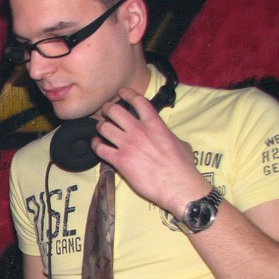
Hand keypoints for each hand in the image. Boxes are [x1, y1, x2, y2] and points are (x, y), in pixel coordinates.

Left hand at [92, 88, 209, 214]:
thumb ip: (167, 134)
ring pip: (104, 127)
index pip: (138, 101)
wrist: (177, 185)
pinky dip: (95, 145)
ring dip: (100, 127)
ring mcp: (128, 145)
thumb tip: (166, 135)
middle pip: (115, 110)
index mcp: (155, 124)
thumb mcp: (180, 142)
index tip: (122, 93)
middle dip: (108, 109)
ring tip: (100, 129)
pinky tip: (96, 145)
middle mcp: (139, 131)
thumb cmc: (182, 166)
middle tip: (106, 112)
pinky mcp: (120, 161)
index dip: (127, 94)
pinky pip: (100, 148)